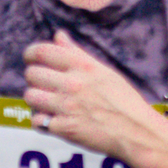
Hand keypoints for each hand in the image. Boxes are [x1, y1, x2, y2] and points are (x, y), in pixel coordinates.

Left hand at [22, 33, 167, 167]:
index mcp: (83, 66)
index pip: (42, 51)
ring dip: (36, 99)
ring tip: (47, 102)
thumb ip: (76, 53)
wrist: (136, 131)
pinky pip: (37, 121)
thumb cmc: (124, 100)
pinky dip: (42, 121)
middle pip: (32, 74)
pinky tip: (53, 120)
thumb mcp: (104, 71)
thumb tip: (58, 35)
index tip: (31, 58)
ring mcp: (67, 107)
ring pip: (31, 96)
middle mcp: (73, 84)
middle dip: (33, 78)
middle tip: (43, 84)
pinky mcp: (65, 128)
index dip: (30, 53)